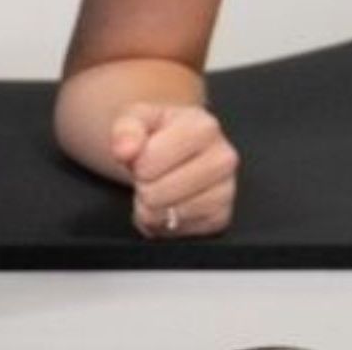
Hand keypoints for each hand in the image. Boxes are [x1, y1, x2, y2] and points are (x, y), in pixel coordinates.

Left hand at [109, 103, 239, 238]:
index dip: (135, 165)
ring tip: (155, 189)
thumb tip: (124, 151)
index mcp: (203, 127)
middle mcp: (223, 158)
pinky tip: (165, 205)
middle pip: (159, 192)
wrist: (174, 148)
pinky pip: (181, 231)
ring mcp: (227, 190)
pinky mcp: (222, 217)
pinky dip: (164, 224)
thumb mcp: (136, 120)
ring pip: (171, 214)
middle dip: (142, 187)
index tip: (141, 158)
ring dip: (150, 208)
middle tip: (147, 176)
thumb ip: (125, 131)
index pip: (151, 161)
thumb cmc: (157, 133)